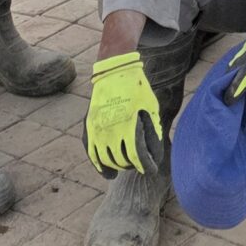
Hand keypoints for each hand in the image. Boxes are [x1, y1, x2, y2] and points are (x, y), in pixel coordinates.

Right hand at [85, 51, 162, 173]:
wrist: (114, 71)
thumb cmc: (137, 90)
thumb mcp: (151, 108)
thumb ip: (153, 131)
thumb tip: (156, 155)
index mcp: (128, 126)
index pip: (136, 157)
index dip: (145, 166)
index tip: (151, 171)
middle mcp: (110, 130)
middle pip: (121, 160)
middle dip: (132, 166)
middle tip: (139, 165)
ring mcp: (97, 129)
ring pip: (105, 159)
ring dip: (117, 166)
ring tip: (126, 167)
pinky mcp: (89, 127)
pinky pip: (91, 153)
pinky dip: (99, 166)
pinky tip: (108, 173)